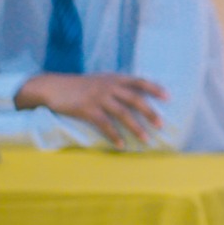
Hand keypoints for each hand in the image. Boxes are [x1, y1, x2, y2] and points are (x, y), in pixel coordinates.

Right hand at [15, 73, 167, 147]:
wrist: (54, 87)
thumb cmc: (81, 86)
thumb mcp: (101, 80)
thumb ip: (118, 85)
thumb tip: (137, 94)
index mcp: (115, 78)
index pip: (140, 81)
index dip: (155, 88)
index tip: (168, 97)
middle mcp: (109, 86)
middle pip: (135, 99)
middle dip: (150, 112)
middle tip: (161, 124)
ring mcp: (98, 98)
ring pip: (122, 114)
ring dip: (136, 128)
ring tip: (146, 140)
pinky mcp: (87, 109)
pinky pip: (104, 125)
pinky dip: (114, 136)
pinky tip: (121, 146)